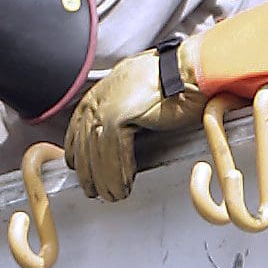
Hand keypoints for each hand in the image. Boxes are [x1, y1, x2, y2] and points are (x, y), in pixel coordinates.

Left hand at [64, 47, 205, 201]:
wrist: (189, 71)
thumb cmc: (171, 81)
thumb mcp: (135, 93)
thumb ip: (121, 110)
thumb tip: (116, 131)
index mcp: (99, 93)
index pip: (78, 129)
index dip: (79, 153)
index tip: (80, 170)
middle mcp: (98, 99)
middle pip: (85, 145)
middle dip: (89, 172)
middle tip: (95, 192)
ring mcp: (106, 106)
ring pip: (98, 153)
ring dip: (105, 179)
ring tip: (113, 195)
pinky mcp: (120, 115)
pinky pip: (114, 153)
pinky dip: (119, 173)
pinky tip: (125, 184)